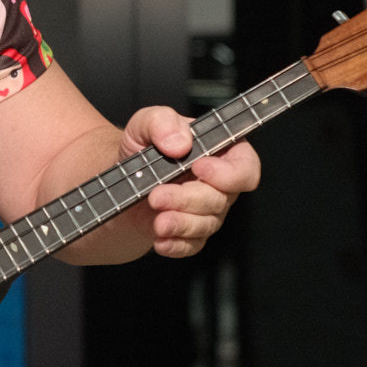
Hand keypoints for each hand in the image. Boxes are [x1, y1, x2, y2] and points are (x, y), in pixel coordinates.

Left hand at [116, 107, 259, 258]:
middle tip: (157, 195)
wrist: (122, 179)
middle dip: (188, 199)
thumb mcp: (144, 123)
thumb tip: (179, 143)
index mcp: (218, 152)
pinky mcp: (191, 233)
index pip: (245, 165)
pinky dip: (176, 244)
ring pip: (207, 224)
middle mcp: (219, 184)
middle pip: (220, 198)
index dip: (229, 172)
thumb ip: (162, 122)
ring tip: (157, 220)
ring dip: (181, 223)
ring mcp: (207, 211)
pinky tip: (159, 239)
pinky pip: (192, 245)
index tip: (200, 167)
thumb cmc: (141, 148)